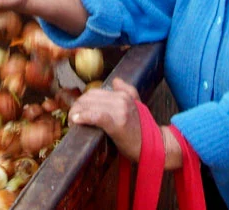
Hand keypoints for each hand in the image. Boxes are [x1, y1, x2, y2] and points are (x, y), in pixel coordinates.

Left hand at [69, 78, 183, 169]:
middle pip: (88, 98)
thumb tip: (116, 80)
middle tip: (73, 120)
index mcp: (123, 95)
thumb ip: (127, 91)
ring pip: (89, 106)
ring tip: (74, 123)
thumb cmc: (142, 130)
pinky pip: (96, 116)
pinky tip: (77, 120)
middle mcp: (122, 100)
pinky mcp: (118, 124)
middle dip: (77, 108)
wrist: (155, 147)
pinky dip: (84, 117)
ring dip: (76, 114)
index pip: (94, 93)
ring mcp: (120, 111)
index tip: (77, 112)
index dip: (82, 102)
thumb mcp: (137, 106)